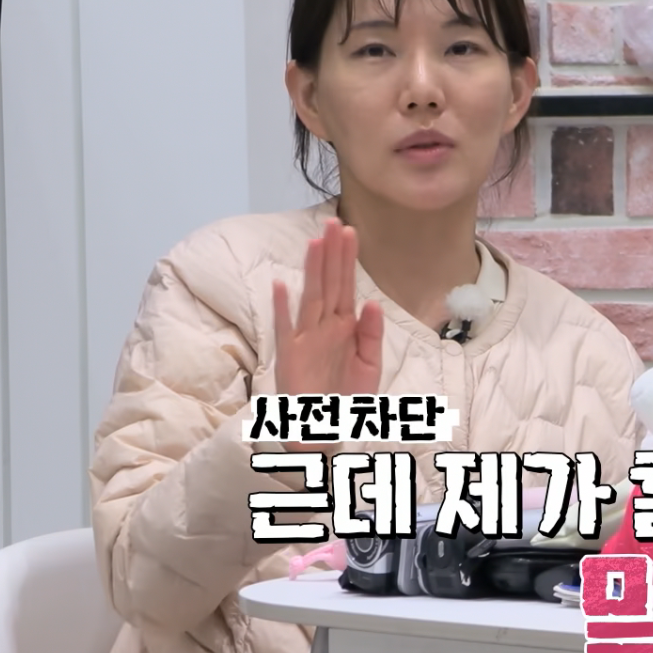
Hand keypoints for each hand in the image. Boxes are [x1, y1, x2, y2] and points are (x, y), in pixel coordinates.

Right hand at [271, 219, 383, 397]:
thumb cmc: (348, 395)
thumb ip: (371, 334)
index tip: (351, 231)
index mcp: (344, 326)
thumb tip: (371, 303)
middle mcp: (324, 327)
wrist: (328, 429)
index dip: (347, 260)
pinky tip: (281, 286)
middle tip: (334, 222)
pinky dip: (283, 309)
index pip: (346, 286)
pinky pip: (287, 330)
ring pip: (310, 298)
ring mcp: (306, 339)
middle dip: (331, 254)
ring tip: (315, 243)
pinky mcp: (291, 357)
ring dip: (312, 271)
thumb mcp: (369, 364)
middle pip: (329, 284)